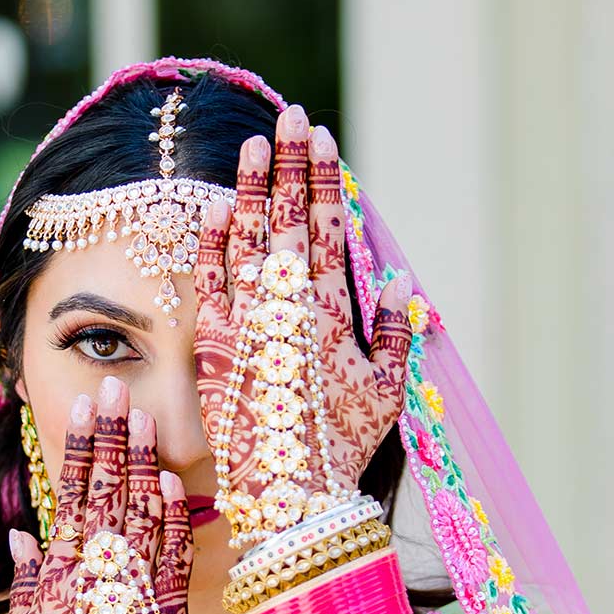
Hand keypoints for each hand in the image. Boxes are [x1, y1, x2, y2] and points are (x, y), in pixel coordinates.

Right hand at [1, 377, 192, 613]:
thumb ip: (25, 583)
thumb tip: (24, 537)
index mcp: (58, 572)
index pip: (70, 491)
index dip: (80, 445)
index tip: (85, 405)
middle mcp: (95, 570)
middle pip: (106, 486)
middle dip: (111, 432)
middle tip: (115, 385)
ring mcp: (133, 586)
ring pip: (141, 509)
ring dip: (143, 459)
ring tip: (144, 414)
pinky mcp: (167, 611)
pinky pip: (172, 553)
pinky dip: (173, 516)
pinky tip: (174, 480)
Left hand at [193, 105, 412, 527]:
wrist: (291, 495)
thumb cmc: (343, 447)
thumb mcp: (385, 394)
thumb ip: (394, 336)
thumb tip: (404, 287)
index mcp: (332, 313)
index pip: (329, 230)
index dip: (325, 183)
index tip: (324, 142)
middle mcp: (288, 308)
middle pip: (288, 219)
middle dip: (290, 165)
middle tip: (290, 118)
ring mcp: (248, 323)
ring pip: (247, 239)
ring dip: (251, 188)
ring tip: (252, 144)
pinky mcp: (214, 346)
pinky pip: (209, 283)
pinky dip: (211, 245)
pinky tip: (213, 208)